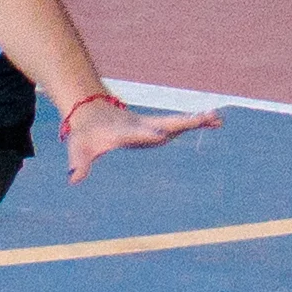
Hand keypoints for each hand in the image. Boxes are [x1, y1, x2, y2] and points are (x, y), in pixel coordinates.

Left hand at [57, 85, 221, 180]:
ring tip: (218, 118)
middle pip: (165, 123)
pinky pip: (180, 125)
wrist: (91, 113)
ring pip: (177, 122)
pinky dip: (197, 122)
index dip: (149, 134)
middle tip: (201, 118)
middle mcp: (141, 126)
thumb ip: (78, 163)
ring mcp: (151, 124)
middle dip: (183, 122)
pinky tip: (217, 122)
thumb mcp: (78, 148)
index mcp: (124, 132)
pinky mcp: (157, 126)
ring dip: (197, 120)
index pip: (138, 133)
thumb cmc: (85, 135)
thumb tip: (72, 179)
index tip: (163, 134)